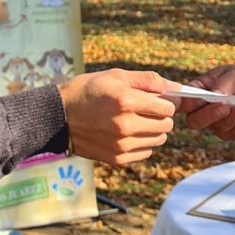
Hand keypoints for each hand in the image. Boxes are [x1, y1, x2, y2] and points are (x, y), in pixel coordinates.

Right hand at [59, 69, 176, 166]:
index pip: (167, 107)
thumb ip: (148, 80)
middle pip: (166, 125)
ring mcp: (121, 145)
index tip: (157, 99)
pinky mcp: (116, 159)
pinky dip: (141, 143)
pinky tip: (127, 133)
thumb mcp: (116, 76)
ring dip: (153, 130)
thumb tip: (176, 86)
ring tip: (135, 121)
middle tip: (146, 109)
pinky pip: (145, 153)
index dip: (165, 101)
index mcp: (126, 101)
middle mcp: (125, 125)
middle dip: (161, 116)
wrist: (58, 117)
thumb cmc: (88, 90)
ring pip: (158, 140)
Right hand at [179, 64, 234, 140]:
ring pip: (220, 128)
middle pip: (195, 121)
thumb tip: (216, 94)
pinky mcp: (232, 133)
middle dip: (210, 115)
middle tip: (225, 106)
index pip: (183, 100)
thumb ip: (226, 82)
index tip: (202, 98)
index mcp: (199, 90)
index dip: (187, 102)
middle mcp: (203, 110)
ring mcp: (217, 124)